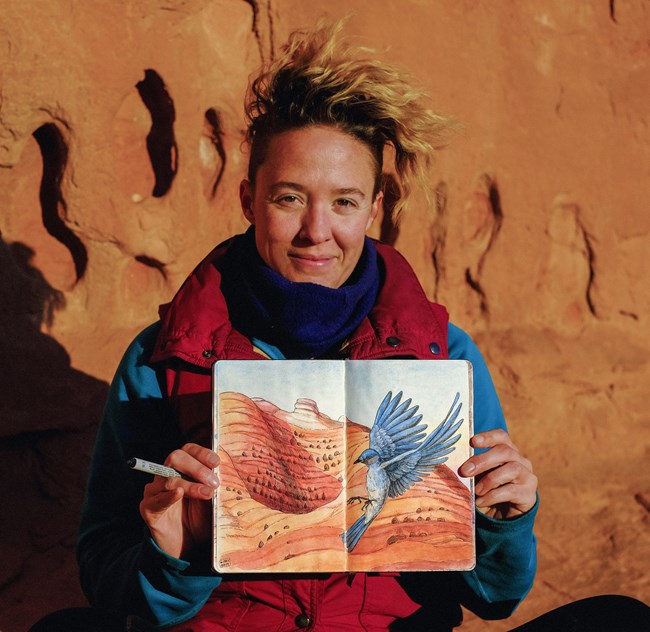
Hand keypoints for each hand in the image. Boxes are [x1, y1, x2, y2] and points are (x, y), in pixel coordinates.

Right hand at [139, 443, 219, 558]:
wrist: (186, 546)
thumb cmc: (200, 518)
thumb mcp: (212, 499)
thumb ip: (214, 485)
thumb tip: (226, 473)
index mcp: (181, 469)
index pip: (187, 450)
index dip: (201, 453)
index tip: (216, 463)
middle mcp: (165, 476)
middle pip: (175, 458)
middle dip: (196, 467)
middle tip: (214, 482)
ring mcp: (155, 491)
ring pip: (168, 479)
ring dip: (190, 485)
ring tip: (207, 493)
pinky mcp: (148, 509)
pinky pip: (156, 500)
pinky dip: (168, 496)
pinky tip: (179, 494)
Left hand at [458, 429, 536, 519]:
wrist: (502, 517)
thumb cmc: (487, 490)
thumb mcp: (478, 476)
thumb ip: (472, 467)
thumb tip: (456, 464)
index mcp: (508, 451)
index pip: (502, 436)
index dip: (488, 436)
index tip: (472, 441)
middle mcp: (521, 461)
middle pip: (505, 451)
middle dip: (483, 460)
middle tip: (465, 471)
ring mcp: (528, 477)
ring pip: (512, 469)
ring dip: (490, 480)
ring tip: (476, 490)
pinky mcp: (529, 495)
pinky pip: (511, 491)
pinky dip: (492, 496)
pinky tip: (481, 501)